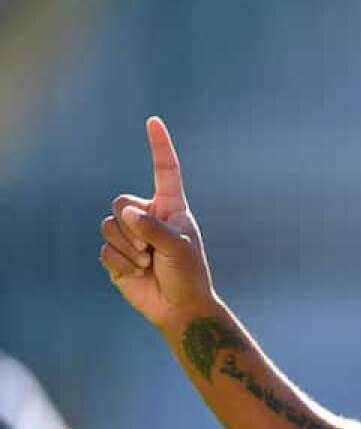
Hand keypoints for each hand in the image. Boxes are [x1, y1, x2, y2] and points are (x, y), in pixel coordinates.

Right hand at [99, 117, 214, 329]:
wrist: (179, 307)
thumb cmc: (188, 274)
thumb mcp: (179, 248)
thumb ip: (154, 228)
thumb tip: (127, 213)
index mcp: (171, 206)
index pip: (165, 170)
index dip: (159, 146)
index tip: (154, 121)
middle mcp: (149, 215)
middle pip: (120, 202)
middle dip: (132, 228)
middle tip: (152, 251)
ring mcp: (130, 234)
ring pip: (109, 225)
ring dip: (128, 248)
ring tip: (147, 262)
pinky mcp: (116, 254)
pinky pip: (104, 249)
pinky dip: (120, 263)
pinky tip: (137, 273)